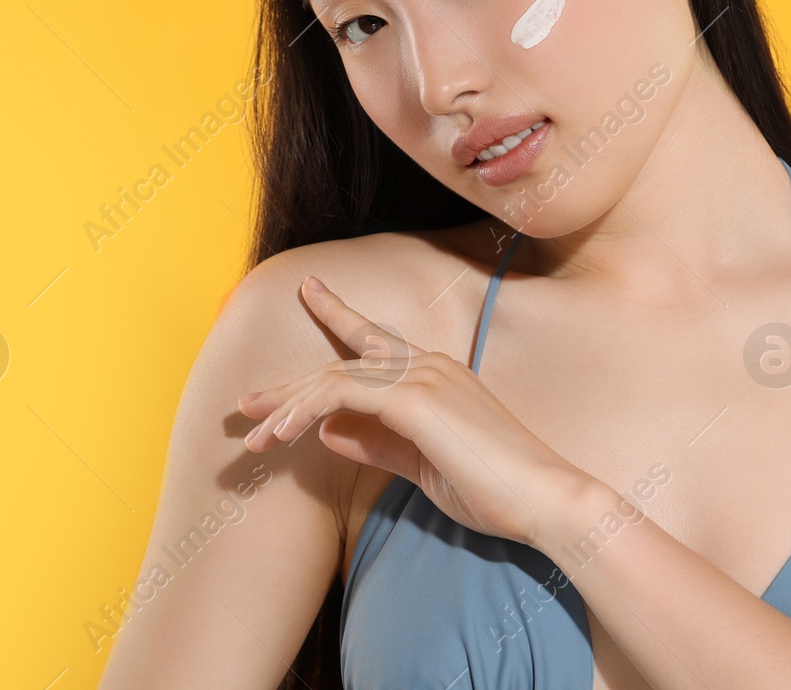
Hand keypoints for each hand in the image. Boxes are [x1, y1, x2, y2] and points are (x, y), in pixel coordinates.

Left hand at [237, 275, 587, 547]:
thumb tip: (330, 432)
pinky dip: (308, 411)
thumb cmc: (494, 488)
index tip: (310, 291)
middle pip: (343, 362)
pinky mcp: (418, 400)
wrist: (544, 498)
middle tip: (245, 406)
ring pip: (335, 378)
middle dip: (289, 386)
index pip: (377, 339)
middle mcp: (430, 366)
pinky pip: (344, 397)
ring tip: (255, 437)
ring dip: (289, 407)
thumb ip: (378, 445)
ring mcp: (425, 378)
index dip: (338, 314)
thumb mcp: (423, 467)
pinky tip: (287, 432)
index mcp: (437, 375)